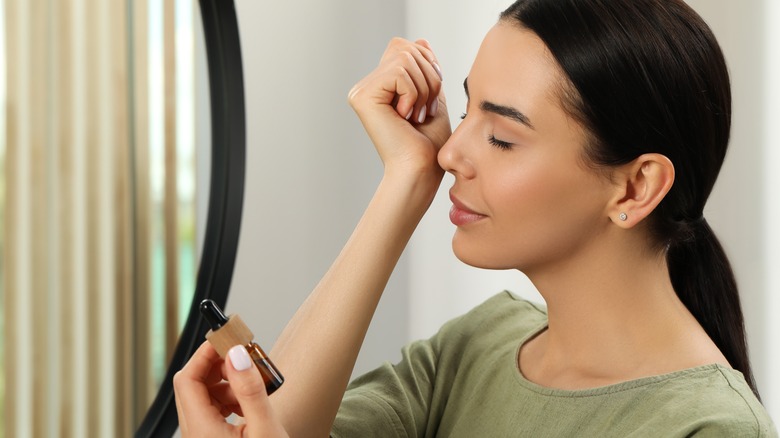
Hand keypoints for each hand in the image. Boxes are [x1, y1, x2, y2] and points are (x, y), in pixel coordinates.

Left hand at [174, 342, 288, 437]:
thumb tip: (237, 355)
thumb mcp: (265, 429)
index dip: (205, 353)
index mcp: (201, 430)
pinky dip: (230, 398)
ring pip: (203, 395)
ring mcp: (201, 436)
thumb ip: (250, 391)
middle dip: (220, 367)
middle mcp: (195, 433)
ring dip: (227, 383)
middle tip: (245, 360)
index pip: (187, 378)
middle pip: (193, 384)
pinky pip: (212, 408)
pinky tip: (249, 403)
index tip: (226, 339)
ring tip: (253, 387)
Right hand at [348, 38, 451, 190]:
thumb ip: (426, 71)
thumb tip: (420, 41)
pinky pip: (399, 73)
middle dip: (429, 78)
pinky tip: (405, 117)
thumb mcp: (432, 98)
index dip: (427, 65)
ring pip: (405, 59)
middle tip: (424, 111)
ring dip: (423, 89)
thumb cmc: (428, 145)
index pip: (405, 48)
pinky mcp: (362, 96)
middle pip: (406, 49)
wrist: (419, 171)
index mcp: (380, 86)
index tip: (429, 99)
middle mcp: (366, 86)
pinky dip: (413, 94)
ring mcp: (362, 91)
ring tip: (416, 116)